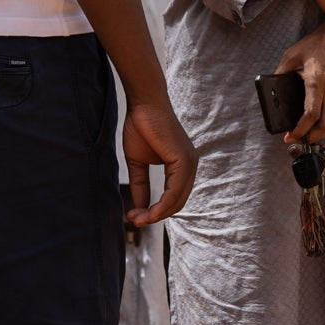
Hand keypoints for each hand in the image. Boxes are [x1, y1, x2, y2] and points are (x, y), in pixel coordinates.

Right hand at [122, 95, 196, 227]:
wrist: (143, 103)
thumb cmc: (141, 126)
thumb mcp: (138, 163)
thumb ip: (141, 185)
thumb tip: (140, 209)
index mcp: (182, 166)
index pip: (173, 197)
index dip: (155, 210)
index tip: (134, 216)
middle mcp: (190, 166)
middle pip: (176, 203)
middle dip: (155, 216)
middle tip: (134, 221)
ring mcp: (190, 163)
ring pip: (176, 200)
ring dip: (157, 214)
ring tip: (138, 219)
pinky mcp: (184, 160)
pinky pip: (175, 191)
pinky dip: (162, 205)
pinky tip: (149, 212)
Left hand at [275, 23, 324, 143]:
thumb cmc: (314, 46)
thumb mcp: (290, 56)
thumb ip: (279, 74)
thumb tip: (270, 92)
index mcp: (316, 81)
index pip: (312, 113)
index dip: (301, 129)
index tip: (290, 136)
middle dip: (312, 137)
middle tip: (297, 139)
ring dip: (321, 134)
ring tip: (305, 135)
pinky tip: (315, 126)